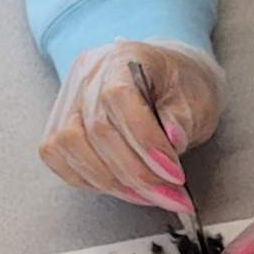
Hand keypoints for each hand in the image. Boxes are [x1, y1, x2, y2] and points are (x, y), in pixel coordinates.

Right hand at [35, 39, 223, 214]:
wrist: (162, 78)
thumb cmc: (179, 87)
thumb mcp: (197, 97)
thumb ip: (183, 118)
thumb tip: (171, 140)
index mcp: (123, 58)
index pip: (118, 98)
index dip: (144, 141)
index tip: (173, 174)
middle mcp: (87, 75)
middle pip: (96, 130)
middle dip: (136, 174)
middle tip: (168, 196)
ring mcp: (67, 99)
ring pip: (70, 146)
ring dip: (112, 182)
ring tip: (147, 195)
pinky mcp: (57, 124)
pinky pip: (58, 157)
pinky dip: (88, 180)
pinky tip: (120, 187)